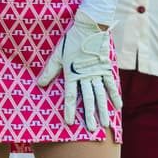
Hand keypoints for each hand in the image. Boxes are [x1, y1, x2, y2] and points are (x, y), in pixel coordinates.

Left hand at [36, 9, 119, 133]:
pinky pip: (111, 84)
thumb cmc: (71, 40)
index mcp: (73, 74)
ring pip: (101, 95)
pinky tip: (117, 106)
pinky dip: (115, 95)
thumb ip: (50, 71)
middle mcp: (86, 76)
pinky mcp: (106, 68)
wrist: (90, 26)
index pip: (71, 96)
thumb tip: (40, 84)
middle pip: (89, 99)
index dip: (70, 110)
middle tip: (93, 130)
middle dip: (90, 115)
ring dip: (103, 110)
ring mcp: (98, 73)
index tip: (70, 122)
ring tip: (106, 123)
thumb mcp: (57, 55)